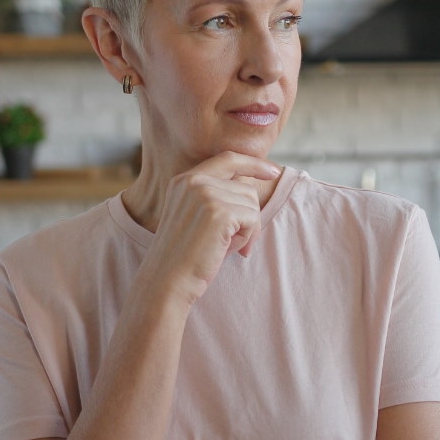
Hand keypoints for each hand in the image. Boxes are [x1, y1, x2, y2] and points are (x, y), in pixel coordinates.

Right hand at [141, 152, 280, 302]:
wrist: (167, 281)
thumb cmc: (185, 256)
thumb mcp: (196, 216)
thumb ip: (216, 196)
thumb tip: (252, 186)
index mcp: (184, 180)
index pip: (228, 159)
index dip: (253, 163)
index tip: (272, 171)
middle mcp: (193, 181)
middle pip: (246, 187)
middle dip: (248, 217)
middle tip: (233, 242)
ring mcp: (205, 194)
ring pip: (252, 203)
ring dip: (246, 229)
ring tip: (224, 245)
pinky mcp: (219, 212)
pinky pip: (252, 218)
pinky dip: (246, 237)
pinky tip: (226, 249)